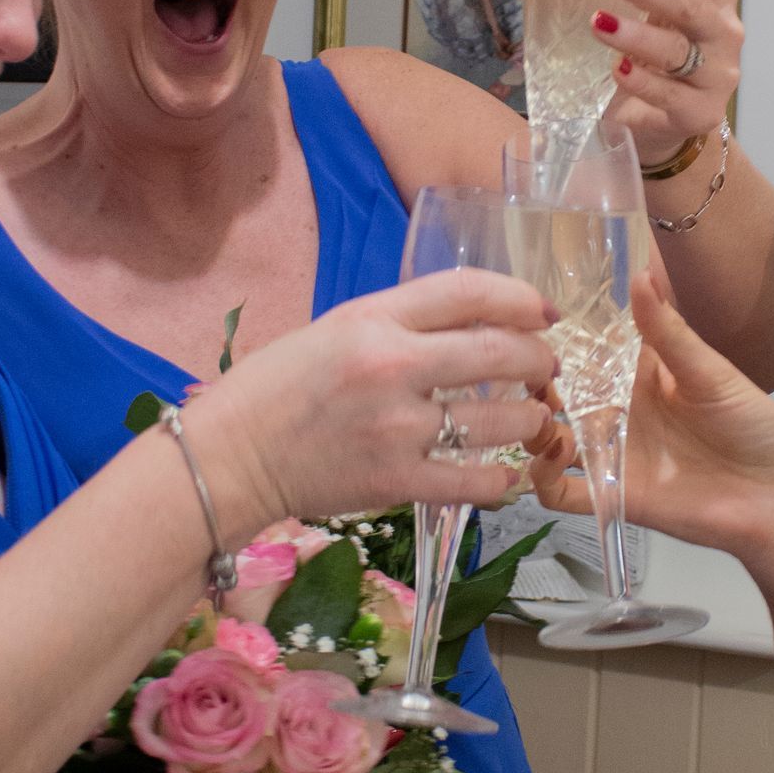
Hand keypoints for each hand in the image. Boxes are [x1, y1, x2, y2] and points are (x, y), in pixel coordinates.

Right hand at [197, 271, 558, 531]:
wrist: (227, 458)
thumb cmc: (274, 389)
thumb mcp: (334, 329)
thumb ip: (400, 323)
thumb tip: (474, 322)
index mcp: (373, 319)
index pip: (468, 290)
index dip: (521, 297)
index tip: (544, 312)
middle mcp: (393, 367)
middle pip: (500, 351)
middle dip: (539, 359)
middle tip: (546, 368)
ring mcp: (398, 428)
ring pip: (501, 420)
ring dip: (530, 418)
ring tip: (531, 419)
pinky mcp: (396, 482)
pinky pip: (476, 482)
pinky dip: (502, 478)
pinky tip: (503, 473)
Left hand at [504, 0, 741, 163]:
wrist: (657, 125)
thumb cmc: (644, 58)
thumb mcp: (617, 16)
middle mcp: (722, 32)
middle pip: (690, 4)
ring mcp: (716, 75)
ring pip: (679, 50)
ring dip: (637, 34)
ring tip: (598, 23)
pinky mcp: (701, 112)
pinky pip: (672, 95)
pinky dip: (643, 82)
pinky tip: (618, 70)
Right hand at [532, 275, 773, 566]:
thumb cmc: (757, 428)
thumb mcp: (712, 373)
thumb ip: (669, 332)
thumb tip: (639, 274)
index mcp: (641, 375)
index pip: (587, 350)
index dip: (559, 337)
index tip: (531, 322)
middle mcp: (619, 412)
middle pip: (558, 394)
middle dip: (532, 382)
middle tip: (519, 370)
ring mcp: (613, 453)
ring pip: (548, 439)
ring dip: (530, 426)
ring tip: (534, 414)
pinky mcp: (614, 494)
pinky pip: (561, 493)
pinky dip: (542, 479)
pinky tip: (549, 457)